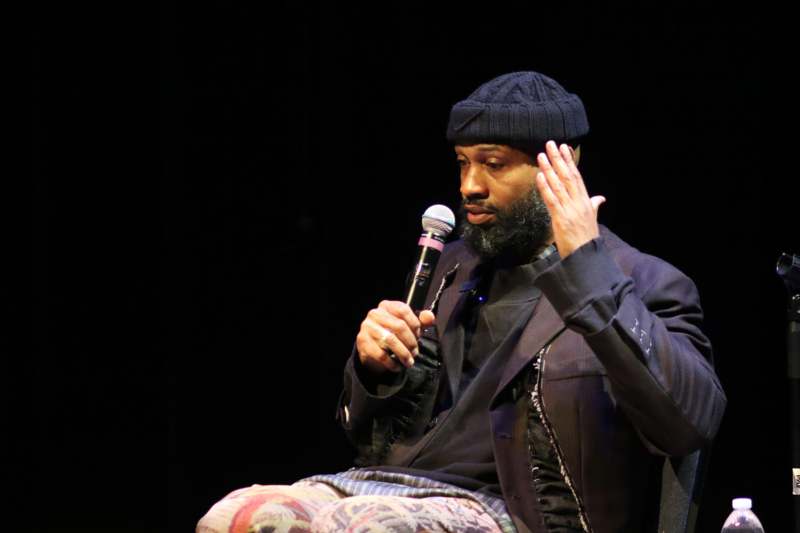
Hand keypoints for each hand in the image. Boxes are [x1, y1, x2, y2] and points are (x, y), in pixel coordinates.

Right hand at [356, 300, 435, 374]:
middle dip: (411, 342)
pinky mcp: (362, 342)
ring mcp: (367, 327)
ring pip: (390, 340)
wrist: (372, 349)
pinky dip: (392, 363)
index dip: (415, 324)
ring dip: (403, 354)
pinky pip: (381, 354)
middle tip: (415, 352)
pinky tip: (397, 366)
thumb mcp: (408, 326)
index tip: (419, 336)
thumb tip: (430, 317)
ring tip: (409, 361)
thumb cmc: (392, 334)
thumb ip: (421, 321)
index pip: (403, 310)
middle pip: (399, 326)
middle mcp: (375, 314)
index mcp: (386, 306)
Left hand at [536, 140, 605, 257]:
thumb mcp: (592, 220)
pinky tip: (540, 176)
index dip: (570, 162)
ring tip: (542, 155)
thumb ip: (594, 206)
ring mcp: (570, 210)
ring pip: (558, 185)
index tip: (564, 148)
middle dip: (559, 159)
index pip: (577, 177)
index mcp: (586, 202)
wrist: (586, 256)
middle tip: (550, 144)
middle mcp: (579, 202)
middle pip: (568, 176)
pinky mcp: (561, 219)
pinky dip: (545, 187)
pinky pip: (551, 200)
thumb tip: (600, 198)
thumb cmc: (587, 240)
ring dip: (549, 169)